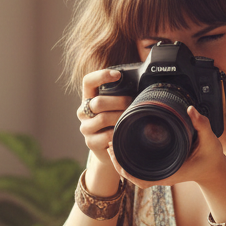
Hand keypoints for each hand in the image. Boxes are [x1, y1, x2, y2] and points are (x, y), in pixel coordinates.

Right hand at [78, 68, 127, 193]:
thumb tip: (142, 83)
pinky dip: (118, 133)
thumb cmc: (115, 123)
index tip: (118, 75)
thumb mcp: (115, 107)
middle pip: (98, 102)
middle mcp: (83, 112)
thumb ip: (120, 96)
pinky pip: (107, 135)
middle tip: (131, 104)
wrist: (109, 150)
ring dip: (120, 118)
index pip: (88, 81)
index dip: (101, 75)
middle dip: (119, 102)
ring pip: (103, 118)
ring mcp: (85, 128)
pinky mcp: (91, 143)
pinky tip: (124, 132)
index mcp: (88, 98)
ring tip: (130, 118)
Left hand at [108, 104, 225, 192]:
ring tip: (111, 146)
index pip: (141, 179)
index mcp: (170, 172)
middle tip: (109, 146)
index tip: (115, 155)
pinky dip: (130, 162)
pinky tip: (123, 149)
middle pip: (133, 176)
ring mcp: (161, 173)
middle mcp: (163, 175)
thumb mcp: (210, 140)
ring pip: (135, 173)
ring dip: (122, 163)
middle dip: (118, 164)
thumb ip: (202, 124)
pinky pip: (141, 169)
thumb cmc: (211, 158)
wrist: (215, 168)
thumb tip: (191, 109)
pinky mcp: (161, 168)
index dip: (125, 170)